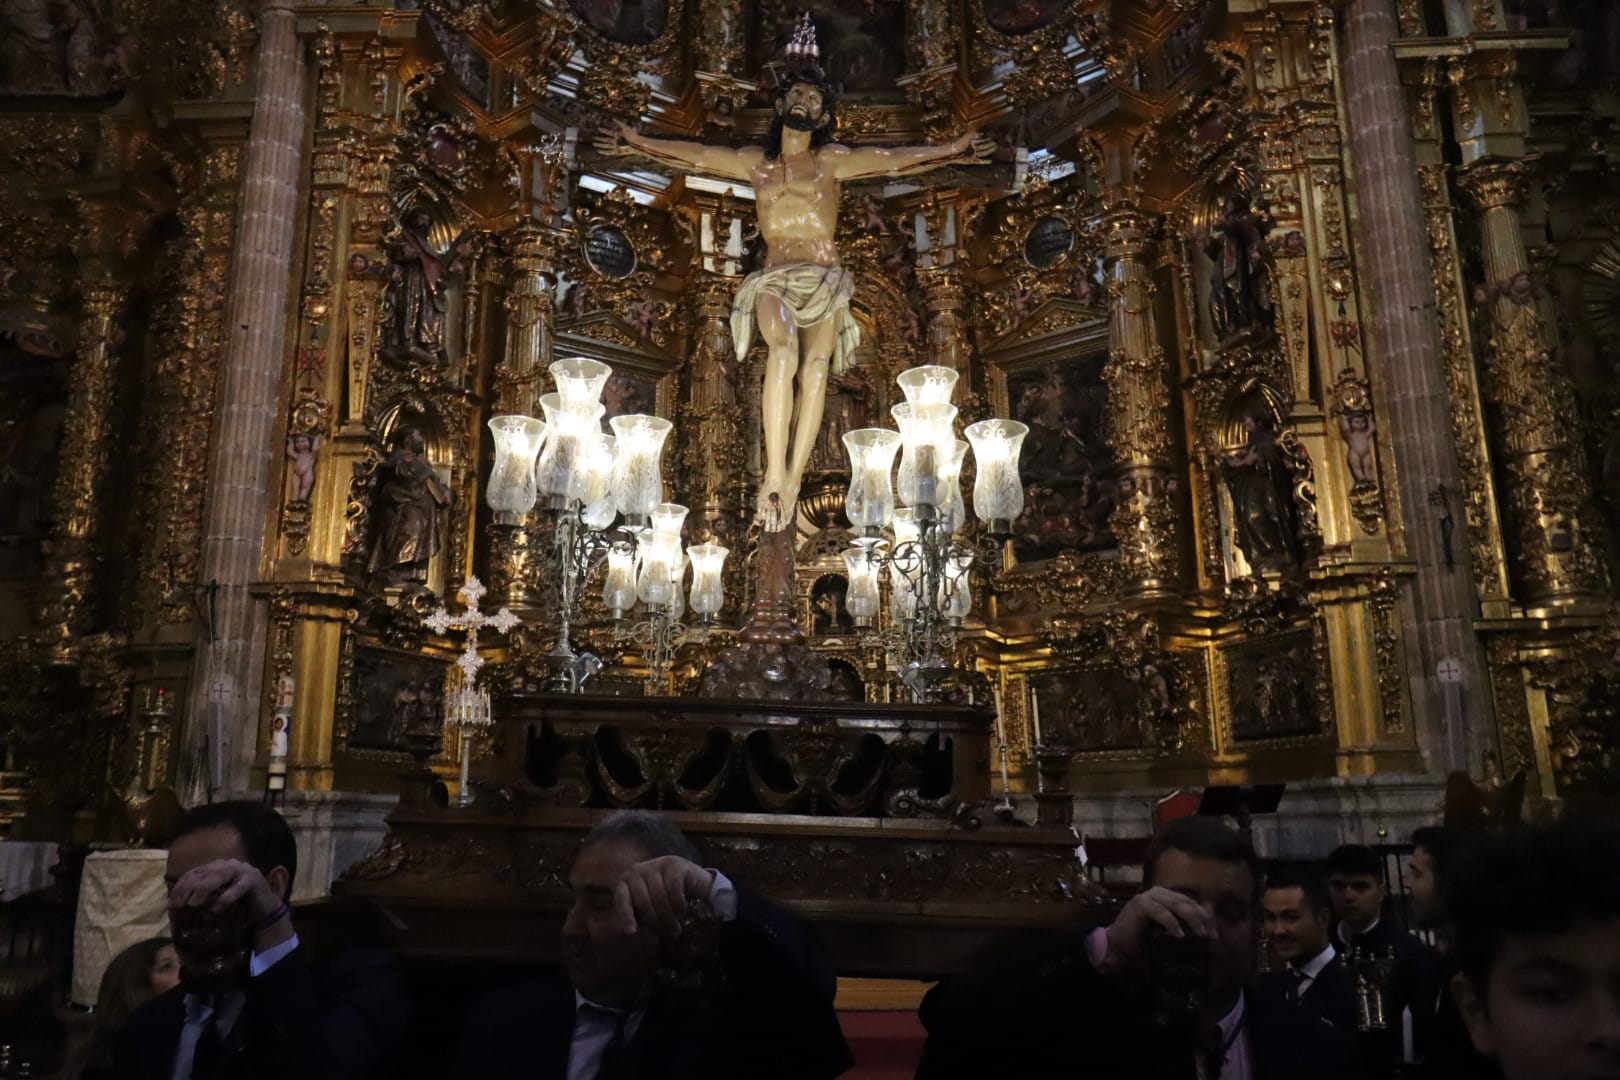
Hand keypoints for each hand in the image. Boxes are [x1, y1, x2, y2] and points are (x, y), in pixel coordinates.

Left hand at [168, 859, 291, 949]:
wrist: (264, 910)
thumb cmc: (237, 905)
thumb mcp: (216, 898)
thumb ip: (201, 896)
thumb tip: (175, 905)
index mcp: (218, 867)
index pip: (194, 872)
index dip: (181, 887)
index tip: (171, 903)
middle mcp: (228, 865)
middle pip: (204, 873)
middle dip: (188, 889)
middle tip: (179, 905)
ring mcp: (242, 870)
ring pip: (219, 876)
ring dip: (203, 890)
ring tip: (193, 905)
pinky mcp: (254, 880)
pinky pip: (238, 887)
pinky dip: (226, 898)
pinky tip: (216, 909)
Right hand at [593, 122, 636, 157]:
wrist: (637, 144)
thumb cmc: (633, 136)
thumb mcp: (626, 128)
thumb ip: (619, 123)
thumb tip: (613, 119)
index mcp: (618, 135)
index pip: (609, 132)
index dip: (604, 130)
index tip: (599, 128)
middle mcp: (616, 141)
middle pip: (606, 140)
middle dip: (600, 139)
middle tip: (593, 137)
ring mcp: (616, 146)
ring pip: (606, 146)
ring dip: (600, 145)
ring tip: (594, 144)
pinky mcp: (617, 152)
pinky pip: (609, 153)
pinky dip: (604, 152)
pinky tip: (599, 151)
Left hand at [610, 856, 715, 938]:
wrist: (693, 886)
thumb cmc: (665, 902)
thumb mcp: (648, 911)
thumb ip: (637, 917)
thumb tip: (629, 932)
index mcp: (626, 881)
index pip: (621, 898)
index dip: (625, 916)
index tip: (631, 932)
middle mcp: (638, 870)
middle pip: (643, 901)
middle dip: (656, 922)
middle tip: (667, 933)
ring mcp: (656, 864)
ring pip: (659, 896)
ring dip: (669, 917)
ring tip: (676, 928)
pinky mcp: (675, 864)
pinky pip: (674, 889)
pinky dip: (678, 905)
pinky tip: (682, 912)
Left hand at [951, 132, 995, 163]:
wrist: (953, 152)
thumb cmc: (959, 144)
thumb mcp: (967, 137)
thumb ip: (974, 134)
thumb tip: (982, 134)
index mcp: (972, 143)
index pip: (982, 141)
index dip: (987, 139)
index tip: (993, 138)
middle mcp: (973, 149)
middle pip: (983, 147)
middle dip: (990, 145)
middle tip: (996, 144)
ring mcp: (972, 155)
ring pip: (983, 153)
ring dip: (989, 151)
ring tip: (995, 149)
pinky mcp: (971, 161)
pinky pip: (979, 161)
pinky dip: (984, 162)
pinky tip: (990, 161)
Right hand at [1102, 886, 1213, 970]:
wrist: (1118, 945)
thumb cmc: (1145, 940)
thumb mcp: (1169, 932)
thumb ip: (1183, 926)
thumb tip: (1207, 932)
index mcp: (1167, 896)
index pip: (1192, 903)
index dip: (1205, 916)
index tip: (1215, 934)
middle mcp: (1159, 893)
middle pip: (1187, 902)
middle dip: (1202, 918)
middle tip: (1210, 935)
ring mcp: (1149, 896)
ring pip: (1177, 904)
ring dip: (1192, 920)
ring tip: (1200, 934)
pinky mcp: (1140, 904)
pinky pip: (1161, 912)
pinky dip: (1172, 923)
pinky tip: (1179, 935)